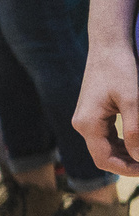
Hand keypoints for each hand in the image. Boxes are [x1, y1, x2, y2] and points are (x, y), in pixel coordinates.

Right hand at [73, 44, 138, 176]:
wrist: (108, 46)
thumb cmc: (120, 69)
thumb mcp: (133, 101)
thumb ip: (136, 131)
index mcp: (87, 124)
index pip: (105, 159)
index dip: (129, 169)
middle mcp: (82, 125)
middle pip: (104, 157)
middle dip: (129, 164)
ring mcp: (86, 119)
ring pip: (106, 148)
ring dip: (127, 155)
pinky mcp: (93, 114)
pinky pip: (107, 137)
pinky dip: (124, 143)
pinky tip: (138, 143)